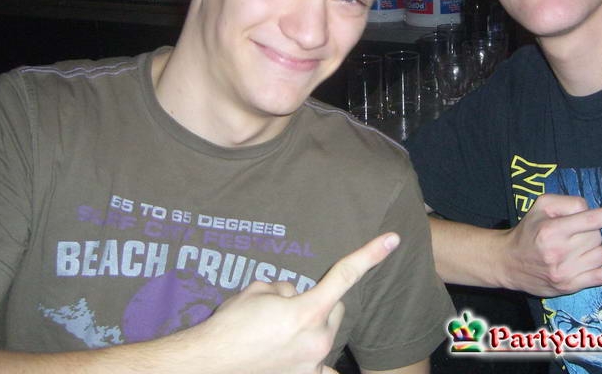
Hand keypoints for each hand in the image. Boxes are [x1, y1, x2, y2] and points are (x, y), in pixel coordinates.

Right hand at [188, 232, 399, 373]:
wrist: (210, 362)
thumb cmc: (231, 324)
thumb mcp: (258, 290)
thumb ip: (286, 288)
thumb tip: (293, 295)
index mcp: (308, 312)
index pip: (345, 276)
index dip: (370, 254)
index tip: (392, 239)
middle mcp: (318, 340)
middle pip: (334, 308)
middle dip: (317, 301)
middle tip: (286, 306)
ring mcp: (313, 364)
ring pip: (325, 333)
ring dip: (312, 327)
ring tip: (279, 332)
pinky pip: (322, 367)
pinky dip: (314, 359)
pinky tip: (299, 352)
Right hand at [502, 194, 601, 296]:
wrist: (508, 262)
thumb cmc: (528, 230)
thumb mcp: (540, 206)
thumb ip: (567, 201)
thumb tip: (591, 210)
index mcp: (552, 229)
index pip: (591, 219)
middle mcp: (559, 251)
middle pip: (596, 237)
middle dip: (590, 232)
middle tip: (573, 234)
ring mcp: (566, 271)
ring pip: (601, 254)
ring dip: (594, 248)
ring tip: (575, 249)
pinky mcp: (570, 286)